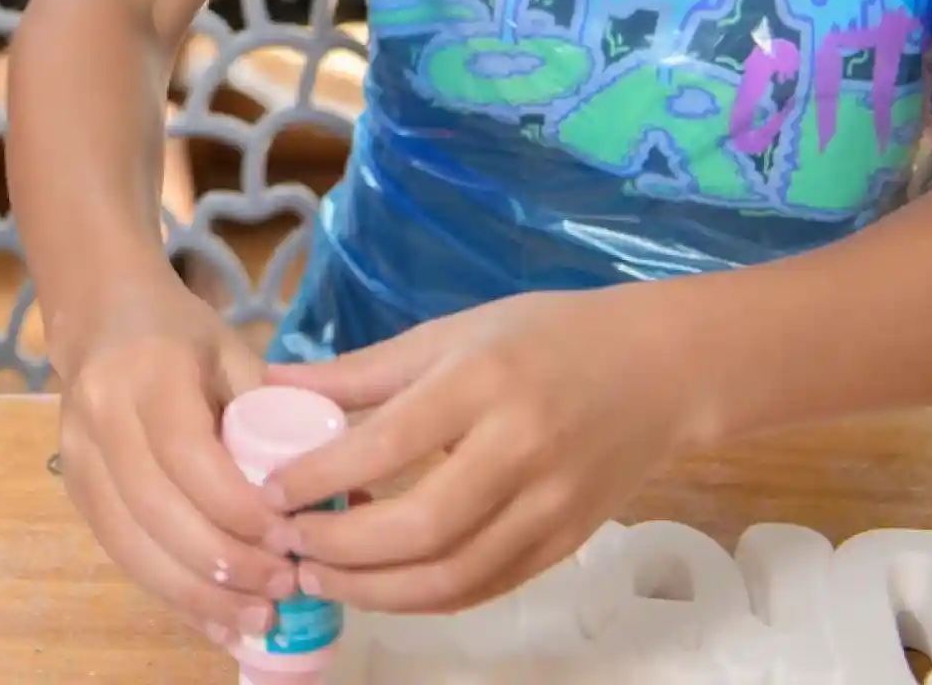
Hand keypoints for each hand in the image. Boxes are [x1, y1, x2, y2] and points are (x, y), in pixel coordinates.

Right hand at [54, 276, 295, 643]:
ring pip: (131, 544)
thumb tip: (340, 497)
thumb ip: (274, 419)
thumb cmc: (181, 336)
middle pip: (157, 510)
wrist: (101, 318)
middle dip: (225, 563)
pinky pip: (120, 554)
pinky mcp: (74, 490)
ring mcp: (77, 456)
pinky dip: (171, 594)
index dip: (237, 509)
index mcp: (149, 372)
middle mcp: (102, 415)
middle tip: (284, 588)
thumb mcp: (234, 355)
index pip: (188, 455)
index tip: (289, 541)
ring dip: (198, 593)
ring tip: (257, 618)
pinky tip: (216, 617)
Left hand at [261, 285, 714, 613]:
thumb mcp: (450, 333)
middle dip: (341, 549)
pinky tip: (380, 586)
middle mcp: (519, 451)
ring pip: (454, 575)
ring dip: (375, 590)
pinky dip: (425, 598)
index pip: (387, 445)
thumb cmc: (545, 337)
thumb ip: (362, 371)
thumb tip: (273, 383)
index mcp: (482, 384)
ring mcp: (550, 506)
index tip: (268, 490)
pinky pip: (486, 587)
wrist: (663, 370)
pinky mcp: (566, 544)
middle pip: (421, 527)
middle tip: (286, 545)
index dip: (320, 477)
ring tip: (320, 576)